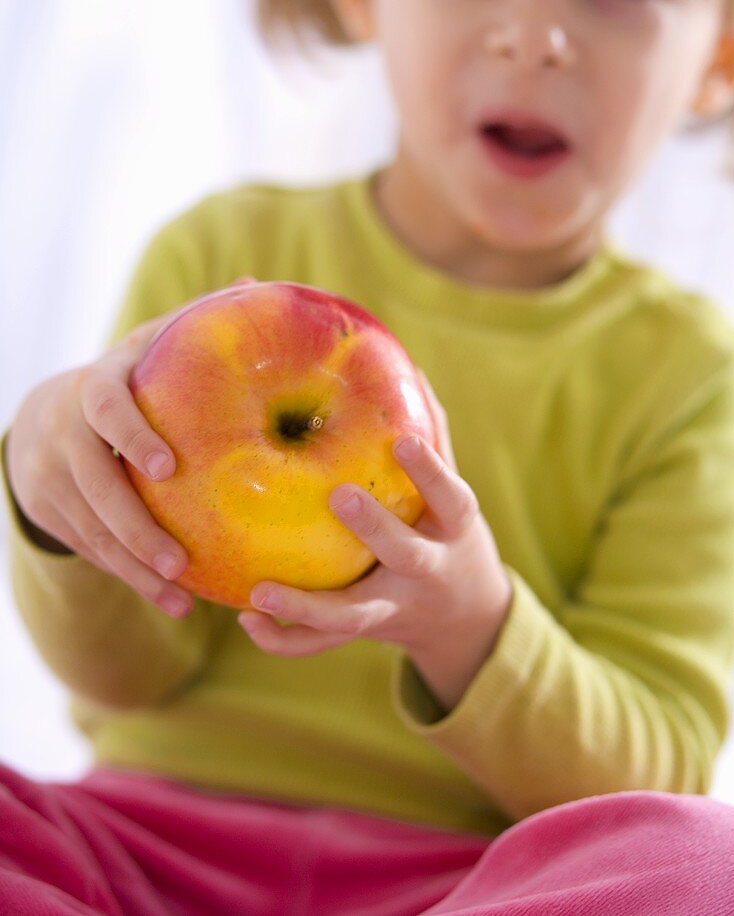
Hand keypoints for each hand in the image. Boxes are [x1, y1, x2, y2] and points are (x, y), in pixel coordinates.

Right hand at [5, 276, 257, 619]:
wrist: (46, 417)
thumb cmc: (128, 377)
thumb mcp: (151, 345)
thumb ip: (198, 321)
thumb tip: (258, 282)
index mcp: (97, 386)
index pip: (105, 407)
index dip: (131, 435)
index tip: (168, 466)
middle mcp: (66, 433)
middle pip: (93, 486)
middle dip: (134, 527)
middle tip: (180, 558)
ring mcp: (53, 478)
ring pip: (91, 531)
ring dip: (135, 568)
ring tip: (182, 598)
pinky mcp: (54, 514)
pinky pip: (92, 552)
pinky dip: (129, 577)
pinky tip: (172, 600)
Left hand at [239, 370, 512, 709]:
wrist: (465, 617)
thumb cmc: (446, 530)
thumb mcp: (450, 491)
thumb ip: (433, 432)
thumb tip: (407, 363)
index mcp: (453, 529)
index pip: (450, 498)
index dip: (430, 470)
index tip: (403, 440)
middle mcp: (427, 571)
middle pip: (406, 555)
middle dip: (376, 528)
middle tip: (339, 496)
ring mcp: (396, 609)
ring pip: (354, 617)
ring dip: (307, 607)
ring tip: (259, 592)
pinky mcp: (366, 633)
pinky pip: (323, 645)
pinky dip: (285, 639)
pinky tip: (247, 620)